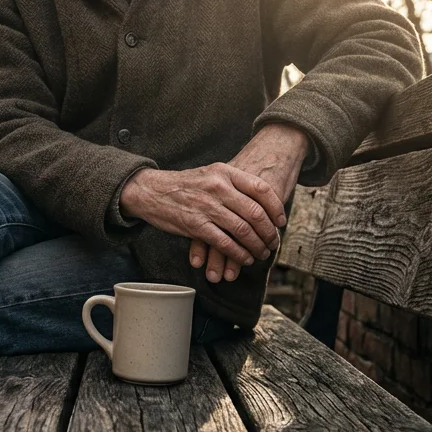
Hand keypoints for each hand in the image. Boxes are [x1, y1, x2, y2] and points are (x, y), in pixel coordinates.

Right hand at [191, 124, 308, 281]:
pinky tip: (244, 258)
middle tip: (273, 242)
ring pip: (243, 230)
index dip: (276, 207)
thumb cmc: (184, 184)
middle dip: (268, 232)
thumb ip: (233, 183)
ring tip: (261, 253)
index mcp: (224, 172)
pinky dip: (238, 254)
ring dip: (256, 246)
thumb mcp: (211, 174)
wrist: (151, 190)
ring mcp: (207, 207)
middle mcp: (218, 187)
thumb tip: (261, 200)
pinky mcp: (196, 225)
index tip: (281, 220)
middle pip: (255, 213)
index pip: (261, 188)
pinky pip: (225, 243)